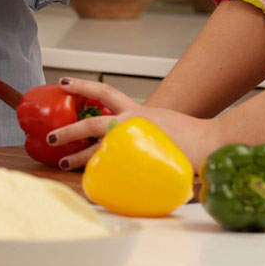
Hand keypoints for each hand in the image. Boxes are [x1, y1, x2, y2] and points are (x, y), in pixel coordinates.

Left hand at [45, 77, 224, 168]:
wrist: (212, 142)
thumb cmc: (191, 135)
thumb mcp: (162, 124)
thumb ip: (141, 131)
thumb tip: (124, 141)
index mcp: (137, 112)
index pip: (105, 92)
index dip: (82, 86)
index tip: (62, 82)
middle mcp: (133, 124)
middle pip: (93, 123)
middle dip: (69, 130)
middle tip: (51, 136)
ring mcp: (136, 142)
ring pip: (99, 147)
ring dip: (79, 156)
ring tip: (62, 162)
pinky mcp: (142, 161)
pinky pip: (115, 168)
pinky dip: (103, 175)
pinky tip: (91, 182)